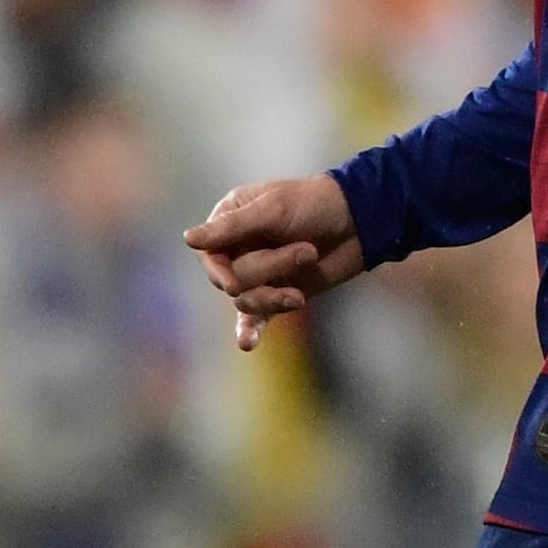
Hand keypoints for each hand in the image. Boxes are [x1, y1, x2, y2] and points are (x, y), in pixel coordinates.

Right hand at [185, 172, 364, 350]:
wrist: (359, 221)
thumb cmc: (315, 203)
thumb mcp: (273, 209)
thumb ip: (232, 228)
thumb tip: (187, 240)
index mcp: (230, 220)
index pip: (209, 254)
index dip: (220, 271)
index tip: (234, 282)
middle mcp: (238, 248)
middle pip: (233, 279)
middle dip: (270, 268)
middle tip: (307, 251)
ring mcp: (259, 272)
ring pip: (248, 299)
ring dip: (278, 289)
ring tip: (310, 262)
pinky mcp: (278, 292)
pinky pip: (257, 316)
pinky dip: (251, 329)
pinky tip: (247, 344)